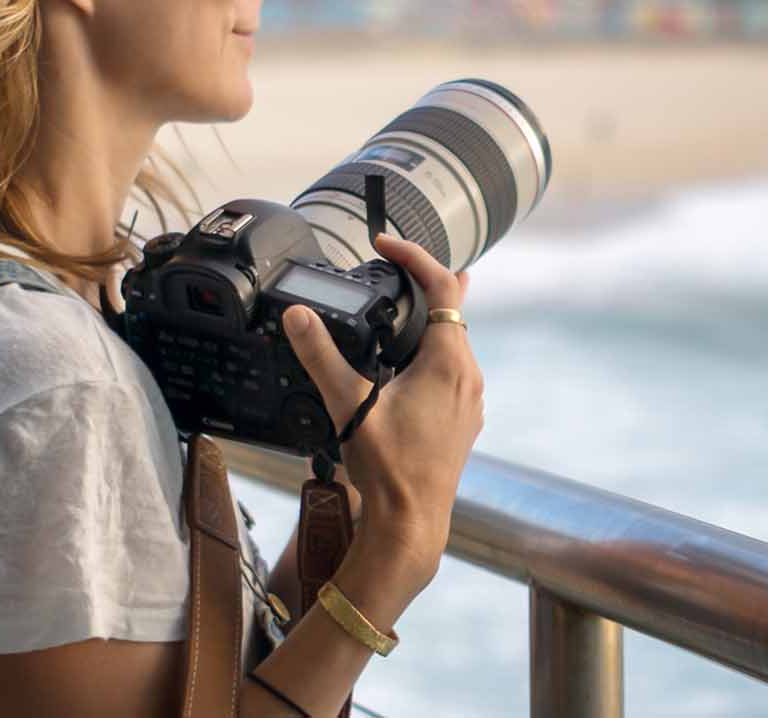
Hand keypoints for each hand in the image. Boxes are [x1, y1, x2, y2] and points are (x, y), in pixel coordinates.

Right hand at [280, 233, 483, 589]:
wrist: (411, 524)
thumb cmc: (388, 468)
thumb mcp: (348, 405)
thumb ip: (321, 355)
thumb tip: (297, 315)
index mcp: (449, 362)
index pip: (442, 287)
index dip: (415, 256)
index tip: (385, 244)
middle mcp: (468, 376)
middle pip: (453, 309)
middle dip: (422, 282)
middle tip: (391, 264)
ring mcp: (469, 400)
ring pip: (455, 340)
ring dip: (429, 318)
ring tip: (402, 302)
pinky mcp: (463, 419)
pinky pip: (454, 367)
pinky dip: (433, 349)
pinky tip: (409, 360)